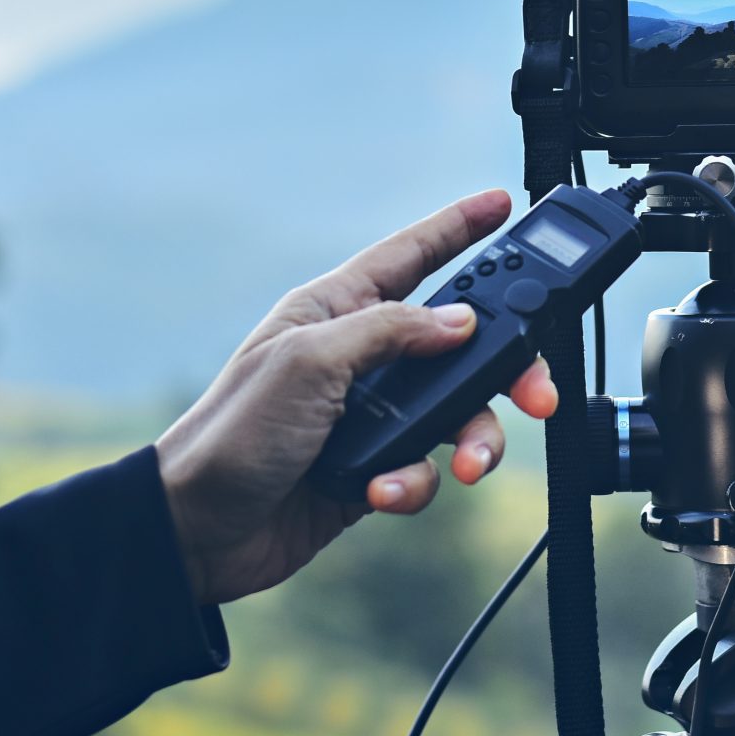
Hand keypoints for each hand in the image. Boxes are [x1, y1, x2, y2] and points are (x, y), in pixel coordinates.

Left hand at [153, 189, 561, 605]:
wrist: (198, 532)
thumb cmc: (234, 433)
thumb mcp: (310, 362)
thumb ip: (389, 331)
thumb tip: (459, 320)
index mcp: (337, 310)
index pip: (411, 255)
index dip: (458, 227)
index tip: (503, 203)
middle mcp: (361, 356)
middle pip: (461, 343)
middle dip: (506, 368)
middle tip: (536, 393)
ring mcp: (371, 414)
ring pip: (458, 412)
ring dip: (472, 440)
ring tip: (464, 466)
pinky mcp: (375, 468)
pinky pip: (427, 468)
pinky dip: (415, 482)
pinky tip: (381, 491)